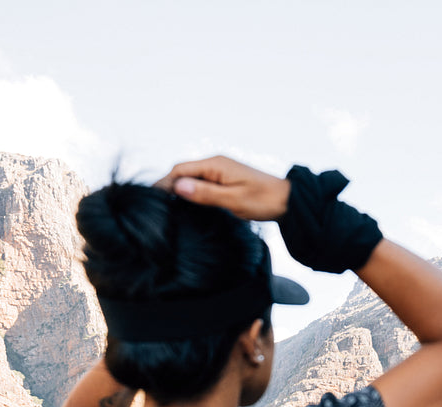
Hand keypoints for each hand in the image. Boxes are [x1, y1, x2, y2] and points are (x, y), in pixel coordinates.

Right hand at [156, 156, 289, 220]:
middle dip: (169, 186)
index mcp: (215, 165)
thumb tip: (177, 187)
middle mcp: (216, 164)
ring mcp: (221, 171)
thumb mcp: (232, 200)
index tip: (152, 199)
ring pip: (192, 178)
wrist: (288, 201)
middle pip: (183, 172)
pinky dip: (192, 192)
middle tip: (156, 206)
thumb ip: (205, 193)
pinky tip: (188, 206)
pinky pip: (202, 183)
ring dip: (180, 190)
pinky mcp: (226, 180)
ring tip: (168, 207)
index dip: (164, 183)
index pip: (180, 169)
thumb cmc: (263, 201)